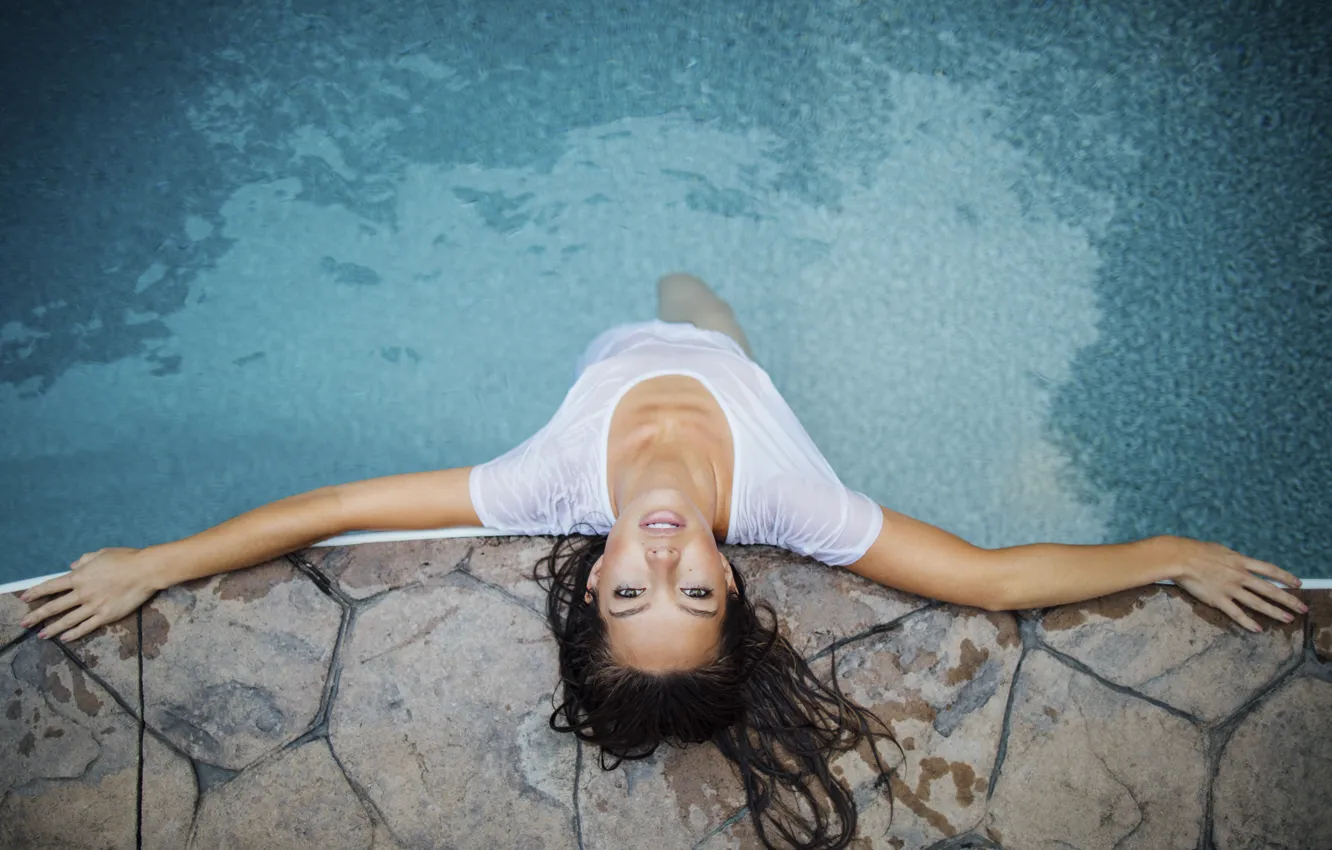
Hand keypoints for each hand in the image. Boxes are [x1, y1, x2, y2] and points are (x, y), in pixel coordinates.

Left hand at [19, 548, 159, 641]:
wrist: (146, 571)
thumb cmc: (125, 558)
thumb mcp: (102, 554)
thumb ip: (84, 560)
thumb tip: (72, 565)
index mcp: (80, 576)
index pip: (51, 586)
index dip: (36, 592)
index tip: (24, 598)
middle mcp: (82, 593)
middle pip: (54, 606)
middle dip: (37, 615)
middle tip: (23, 623)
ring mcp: (93, 606)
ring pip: (68, 620)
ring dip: (52, 628)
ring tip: (40, 635)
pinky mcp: (106, 616)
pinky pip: (86, 626)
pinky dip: (74, 633)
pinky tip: (65, 638)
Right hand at [1165, 536, 1306, 632]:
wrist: (1179, 557)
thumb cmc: (1196, 550)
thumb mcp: (1221, 550)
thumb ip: (1233, 558)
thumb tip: (1239, 562)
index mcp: (1241, 561)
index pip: (1269, 570)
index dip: (1285, 577)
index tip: (1298, 583)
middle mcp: (1240, 576)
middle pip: (1269, 589)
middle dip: (1288, 599)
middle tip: (1303, 608)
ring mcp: (1230, 588)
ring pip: (1257, 603)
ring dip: (1275, 612)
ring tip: (1288, 619)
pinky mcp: (1218, 599)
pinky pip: (1236, 613)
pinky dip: (1248, 622)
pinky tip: (1258, 629)